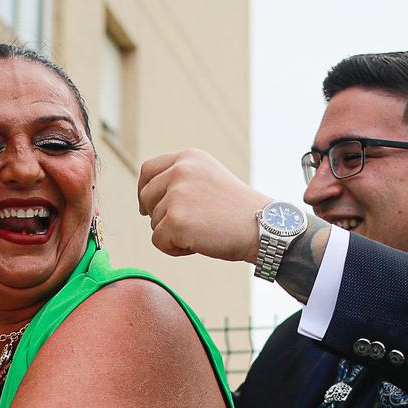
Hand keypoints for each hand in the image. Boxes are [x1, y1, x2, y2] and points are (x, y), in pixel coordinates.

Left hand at [137, 149, 276, 262]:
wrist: (262, 227)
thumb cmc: (237, 210)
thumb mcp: (208, 178)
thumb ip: (180, 179)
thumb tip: (145, 195)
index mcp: (188, 157)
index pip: (148, 170)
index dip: (145, 191)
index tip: (148, 207)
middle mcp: (180, 170)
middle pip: (146, 197)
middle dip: (159, 215)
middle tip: (186, 226)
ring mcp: (177, 195)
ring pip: (153, 222)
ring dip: (172, 234)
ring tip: (202, 232)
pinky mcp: (176, 220)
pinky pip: (158, 241)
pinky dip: (175, 249)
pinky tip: (199, 244)